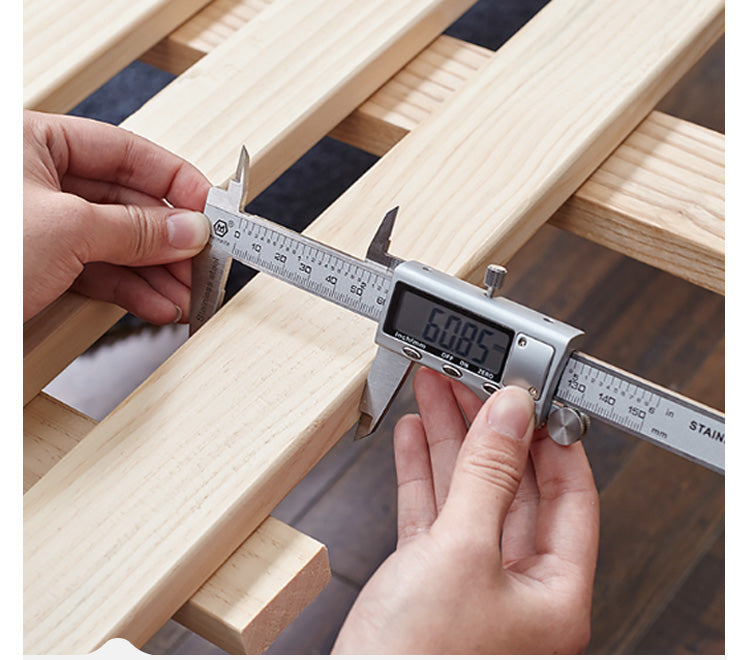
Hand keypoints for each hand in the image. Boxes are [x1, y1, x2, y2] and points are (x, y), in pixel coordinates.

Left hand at [23, 110, 211, 323]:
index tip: (210, 207)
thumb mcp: (66, 229)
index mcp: (35, 144)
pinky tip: (158, 305)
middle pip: (127, 202)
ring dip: (157, 273)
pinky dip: (132, 292)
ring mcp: (43, 228)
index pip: (124, 151)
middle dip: (169, 238)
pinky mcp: (42, 268)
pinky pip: (100, 273)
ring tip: (187, 295)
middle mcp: (40, 183)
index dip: (174, 178)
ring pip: (118, 244)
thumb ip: (135, 228)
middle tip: (204, 260)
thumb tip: (187, 228)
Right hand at [333, 368, 598, 653]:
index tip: (530, 394)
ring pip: (466, 492)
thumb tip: (512, 414)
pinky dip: (421, 471)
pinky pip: (432, 512)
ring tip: (436, 391)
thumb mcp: (461, 552)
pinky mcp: (427, 578)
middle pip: (511, 485)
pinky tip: (413, 437)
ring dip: (449, 440)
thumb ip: (488, 476)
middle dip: (487, 428)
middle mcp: (518, 586)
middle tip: (470, 381)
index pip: (568, 493)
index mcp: (554, 591)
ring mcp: (470, 581)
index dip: (550, 438)